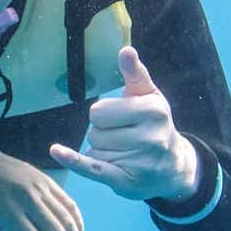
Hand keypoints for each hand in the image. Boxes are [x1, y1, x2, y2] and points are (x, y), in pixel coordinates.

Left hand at [50, 46, 199, 201]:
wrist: (175, 168)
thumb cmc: (156, 125)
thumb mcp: (150, 97)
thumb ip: (135, 74)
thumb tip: (125, 50)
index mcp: (154, 111)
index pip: (99, 111)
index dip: (106, 116)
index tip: (124, 120)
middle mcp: (149, 137)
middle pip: (94, 130)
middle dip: (103, 133)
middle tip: (125, 137)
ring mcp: (138, 161)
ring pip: (92, 149)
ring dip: (102, 152)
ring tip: (126, 153)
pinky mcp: (124, 180)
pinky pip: (91, 167)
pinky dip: (72, 160)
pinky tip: (56, 151)